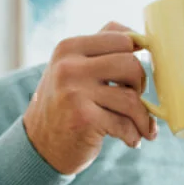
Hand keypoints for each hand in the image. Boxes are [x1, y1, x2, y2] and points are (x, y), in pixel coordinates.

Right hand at [23, 21, 156, 175]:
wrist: (39, 146)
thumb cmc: (66, 105)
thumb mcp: (73, 69)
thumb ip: (101, 51)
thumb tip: (143, 40)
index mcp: (69, 48)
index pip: (122, 37)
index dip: (138, 57)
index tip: (136, 77)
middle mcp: (69, 66)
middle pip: (131, 64)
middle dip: (141, 86)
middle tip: (136, 102)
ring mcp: (74, 92)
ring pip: (131, 98)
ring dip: (143, 117)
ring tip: (142, 127)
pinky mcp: (83, 119)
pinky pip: (125, 124)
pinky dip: (134, 135)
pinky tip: (132, 140)